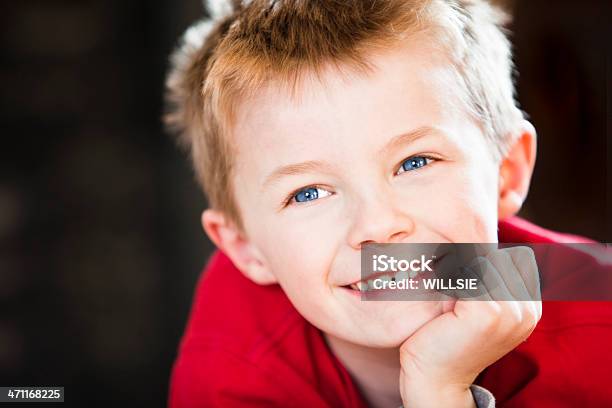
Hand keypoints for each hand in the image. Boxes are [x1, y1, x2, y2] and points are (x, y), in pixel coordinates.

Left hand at [398, 246, 541, 406]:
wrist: (435, 378)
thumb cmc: (448, 338)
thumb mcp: (475, 307)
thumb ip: (488, 281)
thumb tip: (474, 241)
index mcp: (530, 307)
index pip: (507, 257)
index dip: (478, 259)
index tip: (458, 276)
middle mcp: (527, 309)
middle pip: (492, 256)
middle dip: (465, 260)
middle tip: (445, 282)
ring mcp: (510, 310)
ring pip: (478, 261)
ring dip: (454, 267)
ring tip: (442, 287)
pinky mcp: (488, 311)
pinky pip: (465, 272)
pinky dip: (446, 277)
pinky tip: (439, 293)